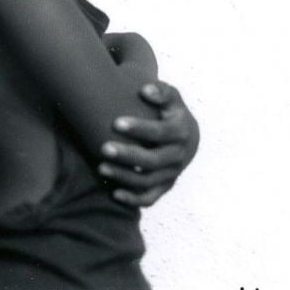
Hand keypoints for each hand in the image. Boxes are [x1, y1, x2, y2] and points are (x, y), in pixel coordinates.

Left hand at [99, 81, 199, 207]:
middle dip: (127, 156)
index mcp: (181, 131)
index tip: (116, 123)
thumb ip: (161, 91)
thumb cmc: (172, 112)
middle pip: (152, 160)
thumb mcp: (172, 98)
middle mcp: (179, 156)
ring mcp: (172, 173)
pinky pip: (150, 198)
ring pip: (147, 181)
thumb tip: (145, 90)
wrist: (188, 137)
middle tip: (104, 148)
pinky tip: (113, 193)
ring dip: (124, 176)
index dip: (139, 128)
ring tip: (101, 167)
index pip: (160, 132)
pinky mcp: (165, 186)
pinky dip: (133, 199)